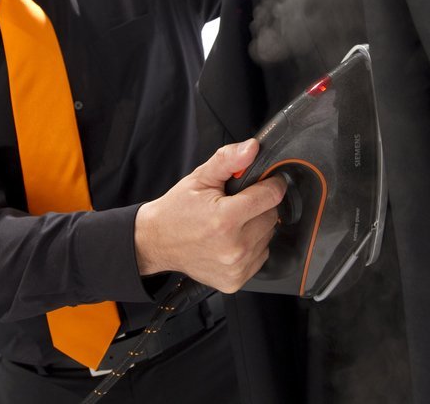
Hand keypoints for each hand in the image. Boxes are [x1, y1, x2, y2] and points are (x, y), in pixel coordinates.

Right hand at [134, 139, 286, 292]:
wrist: (156, 242)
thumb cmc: (177, 210)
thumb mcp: (200, 177)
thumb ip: (228, 160)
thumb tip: (252, 148)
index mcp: (225, 219)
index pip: (271, 196)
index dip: (271, 184)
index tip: (265, 182)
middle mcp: (234, 247)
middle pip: (272, 216)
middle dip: (259, 206)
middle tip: (236, 204)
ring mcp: (235, 267)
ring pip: (269, 236)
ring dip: (256, 227)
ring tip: (231, 224)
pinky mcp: (235, 280)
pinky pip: (261, 256)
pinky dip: (252, 246)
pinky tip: (231, 240)